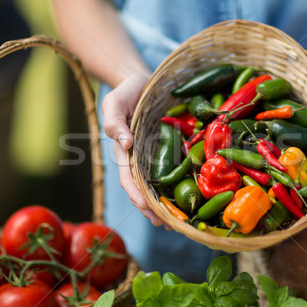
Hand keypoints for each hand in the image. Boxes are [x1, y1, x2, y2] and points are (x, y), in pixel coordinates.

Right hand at [102, 78, 169, 227]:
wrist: (140, 82)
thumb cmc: (124, 93)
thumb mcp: (114, 103)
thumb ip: (115, 123)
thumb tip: (125, 143)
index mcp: (124, 152)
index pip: (128, 179)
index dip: (137, 195)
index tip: (148, 209)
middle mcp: (138, 158)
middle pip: (144, 189)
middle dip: (153, 209)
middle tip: (168, 225)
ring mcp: (153, 155)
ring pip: (159, 184)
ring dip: (167, 203)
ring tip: (180, 221)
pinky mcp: (167, 149)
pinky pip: (173, 168)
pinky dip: (179, 183)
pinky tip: (193, 195)